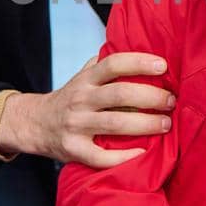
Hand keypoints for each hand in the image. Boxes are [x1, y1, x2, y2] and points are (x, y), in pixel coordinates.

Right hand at [0, 52, 173, 165]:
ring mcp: (76, 125)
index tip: (163, 66)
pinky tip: (143, 152)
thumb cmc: (70, 99)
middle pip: (120, 94)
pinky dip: (124, 156)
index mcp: (86, 79)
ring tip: (166, 124)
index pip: (113, 64)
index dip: (139, 62)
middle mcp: (81, 99)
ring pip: (115, 124)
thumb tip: (140, 48)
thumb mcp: (82, 76)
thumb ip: (105, 65)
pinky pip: (101, 156)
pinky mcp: (73, 150)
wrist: (34, 124)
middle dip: (151, 97)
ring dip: (145, 124)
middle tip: (171, 101)